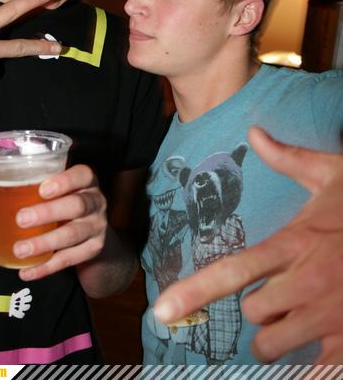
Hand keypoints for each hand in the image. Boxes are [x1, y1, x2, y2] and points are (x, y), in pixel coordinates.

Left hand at [14, 164, 106, 280]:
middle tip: (21, 219)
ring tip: (20, 249)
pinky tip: (27, 271)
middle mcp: (96, 202)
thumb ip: (40, 186)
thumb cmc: (65, 201)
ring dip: (44, 243)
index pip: (82, 175)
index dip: (64, 181)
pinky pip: (69, 259)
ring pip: (73, 234)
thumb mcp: (61, 188)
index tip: (42, 189)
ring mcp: (97, 226)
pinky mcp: (93, 249)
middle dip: (48, 213)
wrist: (93, 229)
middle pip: (77, 205)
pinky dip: (46, 267)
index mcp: (86, 181)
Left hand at [153, 126, 342, 363]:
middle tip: (280, 287)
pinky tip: (317, 338)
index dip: (194, 292)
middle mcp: (307, 284)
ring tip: (297, 311)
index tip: (162, 310)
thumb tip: (254, 132)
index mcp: (295, 244)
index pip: (233, 271)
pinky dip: (307, 359)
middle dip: (258, 304)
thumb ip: (288, 158)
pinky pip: (311, 368)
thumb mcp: (332, 174)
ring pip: (273, 344)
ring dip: (277, 332)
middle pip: (251, 313)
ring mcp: (329, 317)